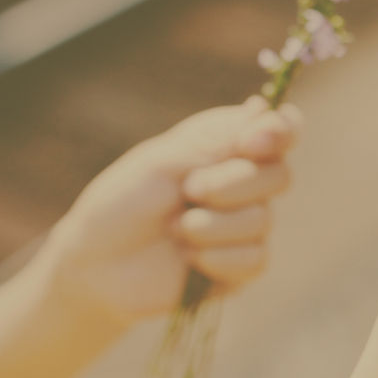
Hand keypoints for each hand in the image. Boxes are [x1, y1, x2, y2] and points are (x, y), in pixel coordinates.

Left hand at [0, 96, 300, 377]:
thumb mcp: (161, 163)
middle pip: (279, 175)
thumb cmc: (123, 204)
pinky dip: (218, 259)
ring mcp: (248, 225)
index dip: (280, 131)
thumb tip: (262, 109)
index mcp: (227, 145)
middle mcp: (244, 181)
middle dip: (233, 185)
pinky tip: (189, 260)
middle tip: (188, 190)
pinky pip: (255, 259)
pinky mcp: (243, 265)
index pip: (281, 128)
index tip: (253, 144)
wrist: (97, 268)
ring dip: (212, 225)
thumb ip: (214, 141)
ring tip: (174, 230)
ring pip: (263, 220)